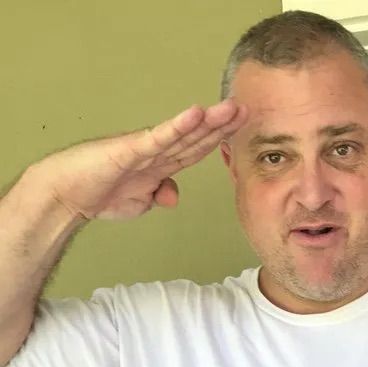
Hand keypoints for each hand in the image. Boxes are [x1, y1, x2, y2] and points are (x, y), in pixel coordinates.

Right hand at [30, 99, 247, 221]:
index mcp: (160, 165)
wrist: (68, 195)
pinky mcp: (129, 150)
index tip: (240, 128)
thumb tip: (173, 195)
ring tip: (230, 108)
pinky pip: (158, 137)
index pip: (195, 150)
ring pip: (182, 134)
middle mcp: (155, 153)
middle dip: (221, 125)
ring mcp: (143, 149)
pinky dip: (177, 127)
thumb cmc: (98, 194)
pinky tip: (194, 115)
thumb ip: (158, 195)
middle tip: (245, 109)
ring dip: (207, 122)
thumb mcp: (138, 202)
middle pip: (194, 137)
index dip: (218, 139)